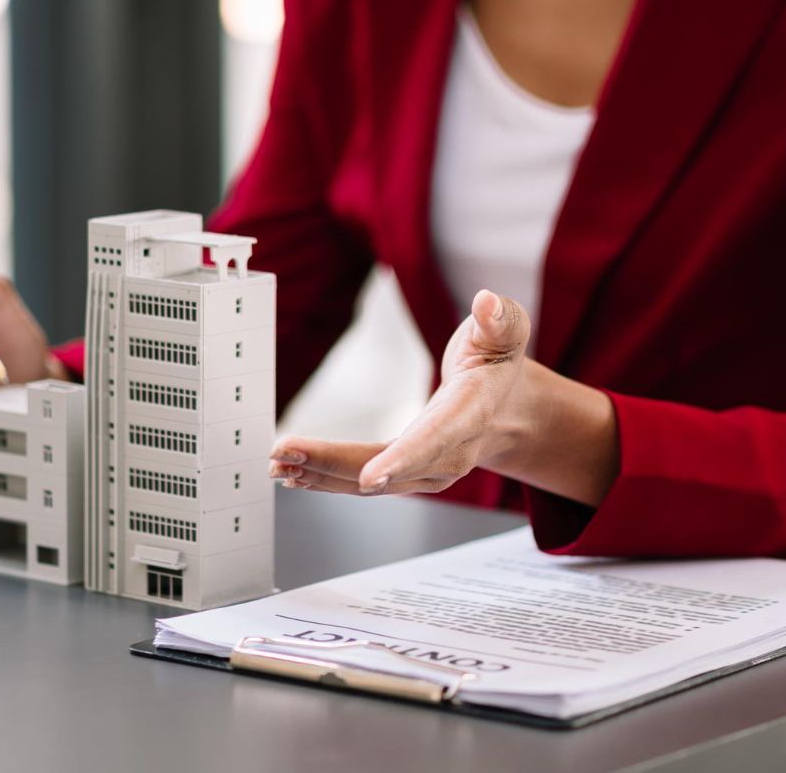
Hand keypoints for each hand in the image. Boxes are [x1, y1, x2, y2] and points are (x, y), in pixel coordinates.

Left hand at [269, 289, 531, 495]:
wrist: (508, 411)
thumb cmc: (498, 364)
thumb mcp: (506, 331)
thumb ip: (498, 319)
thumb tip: (485, 303)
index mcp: (472, 413)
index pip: (438, 438)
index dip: (404, 457)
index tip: (370, 477)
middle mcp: (451, 453)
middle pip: (390, 467)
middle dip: (335, 464)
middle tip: (284, 455)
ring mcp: (429, 471)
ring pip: (371, 481)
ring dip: (321, 475)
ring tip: (277, 466)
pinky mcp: (407, 475)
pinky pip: (365, 481)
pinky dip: (328, 478)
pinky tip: (295, 474)